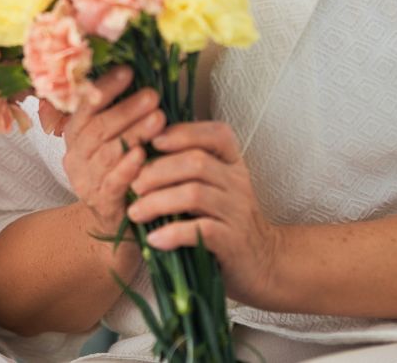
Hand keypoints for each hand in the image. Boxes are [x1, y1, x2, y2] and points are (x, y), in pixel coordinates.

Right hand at [57, 67, 167, 243]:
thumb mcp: (116, 139)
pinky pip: (112, 182)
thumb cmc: (123, 171)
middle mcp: (76, 157)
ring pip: (107, 152)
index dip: (106, 88)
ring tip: (158, 119)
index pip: (86, 106)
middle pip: (97, 127)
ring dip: (133, 133)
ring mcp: (86, 182)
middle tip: (153, 95)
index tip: (128, 71)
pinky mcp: (101, 204)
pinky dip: (127, 167)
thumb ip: (123, 113)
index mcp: (76, 135)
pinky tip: (141, 155)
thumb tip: (144, 72)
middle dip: (126, 109)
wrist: (118, 222)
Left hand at [127, 120, 282, 306]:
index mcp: (233, 164)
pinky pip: (202, 230)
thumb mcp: (216, 188)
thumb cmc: (227, 221)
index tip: (154, 141)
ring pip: (195, 194)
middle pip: (196, 162)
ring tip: (136, 212)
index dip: (184, 132)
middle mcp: (239, 182)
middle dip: (158, 171)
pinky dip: (173, 233)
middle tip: (133, 185)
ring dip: (158, 201)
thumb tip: (144, 155)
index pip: (216, 134)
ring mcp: (237, 211)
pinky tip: (154, 239)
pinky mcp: (233, 241)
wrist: (262, 262)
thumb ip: (190, 170)